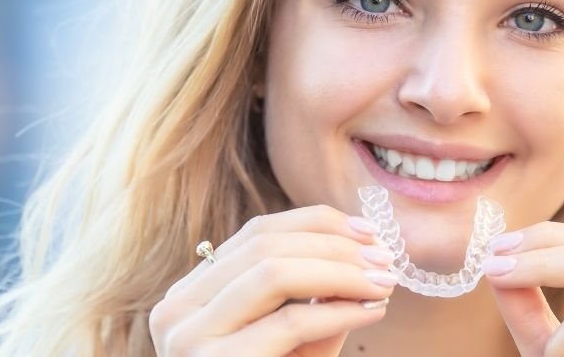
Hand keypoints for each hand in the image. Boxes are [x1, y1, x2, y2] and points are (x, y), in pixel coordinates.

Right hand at [149, 205, 397, 356]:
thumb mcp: (291, 340)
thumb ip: (315, 296)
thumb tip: (364, 249)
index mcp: (191, 294)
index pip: (258, 232)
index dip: (318, 223)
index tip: (370, 232)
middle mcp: (177, 309)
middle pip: (266, 246)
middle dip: (337, 246)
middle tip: (386, 259)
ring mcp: (188, 338)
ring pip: (275, 272)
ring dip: (342, 271)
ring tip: (383, 282)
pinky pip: (289, 321)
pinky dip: (339, 310)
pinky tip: (371, 311)